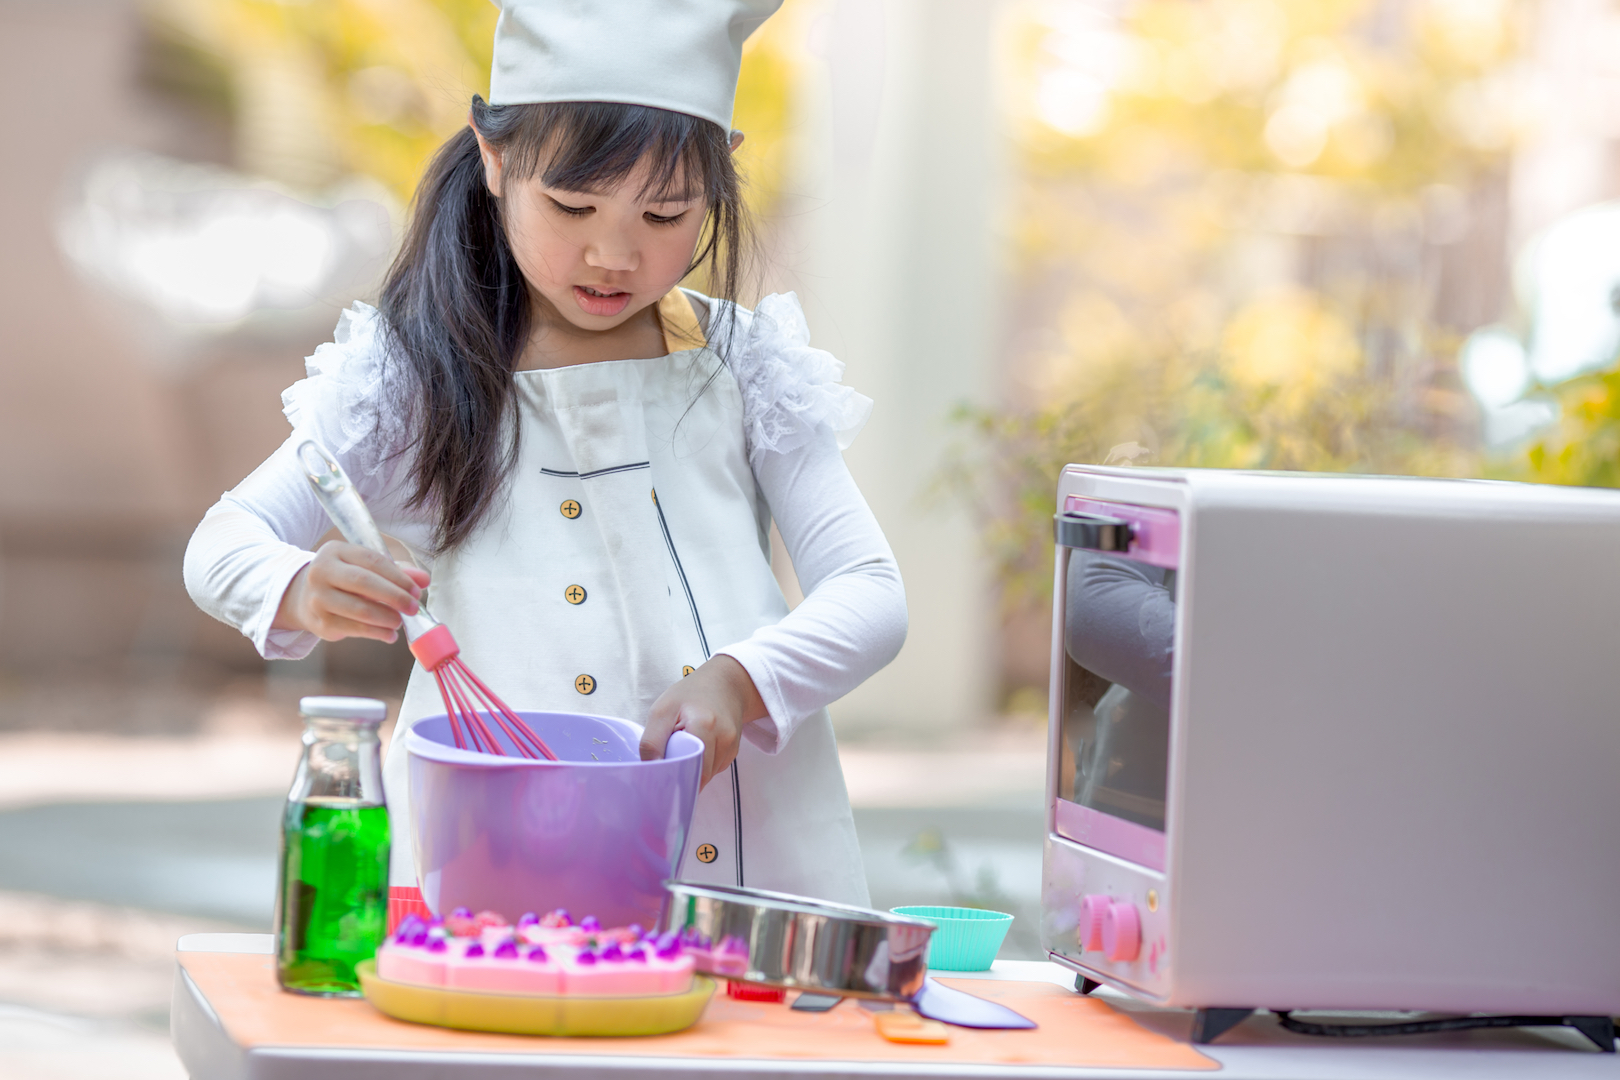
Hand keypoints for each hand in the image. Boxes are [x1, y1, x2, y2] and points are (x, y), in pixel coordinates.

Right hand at [273, 541, 429, 642]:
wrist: (305, 598)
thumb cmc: (346, 580)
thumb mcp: (367, 568)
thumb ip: (397, 571)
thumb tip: (424, 579)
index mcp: (335, 551)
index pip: (372, 561)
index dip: (398, 576)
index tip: (416, 590)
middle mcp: (321, 572)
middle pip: (363, 583)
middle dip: (394, 596)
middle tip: (413, 608)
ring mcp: (317, 598)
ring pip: (359, 609)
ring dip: (386, 617)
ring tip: (400, 621)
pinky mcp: (320, 622)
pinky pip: (354, 629)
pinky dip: (377, 633)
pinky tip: (389, 634)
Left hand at [640, 655, 766, 788]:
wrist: (724, 684)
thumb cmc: (689, 695)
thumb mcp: (661, 711)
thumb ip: (651, 741)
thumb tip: (649, 770)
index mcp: (704, 725)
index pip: (690, 769)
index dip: (675, 779)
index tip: (661, 781)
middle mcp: (724, 737)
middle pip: (700, 776)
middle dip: (683, 775)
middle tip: (669, 765)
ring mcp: (731, 745)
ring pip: (708, 775)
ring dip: (693, 770)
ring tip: (684, 749)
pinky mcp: (734, 750)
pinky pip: (715, 769)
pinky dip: (703, 764)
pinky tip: (697, 748)